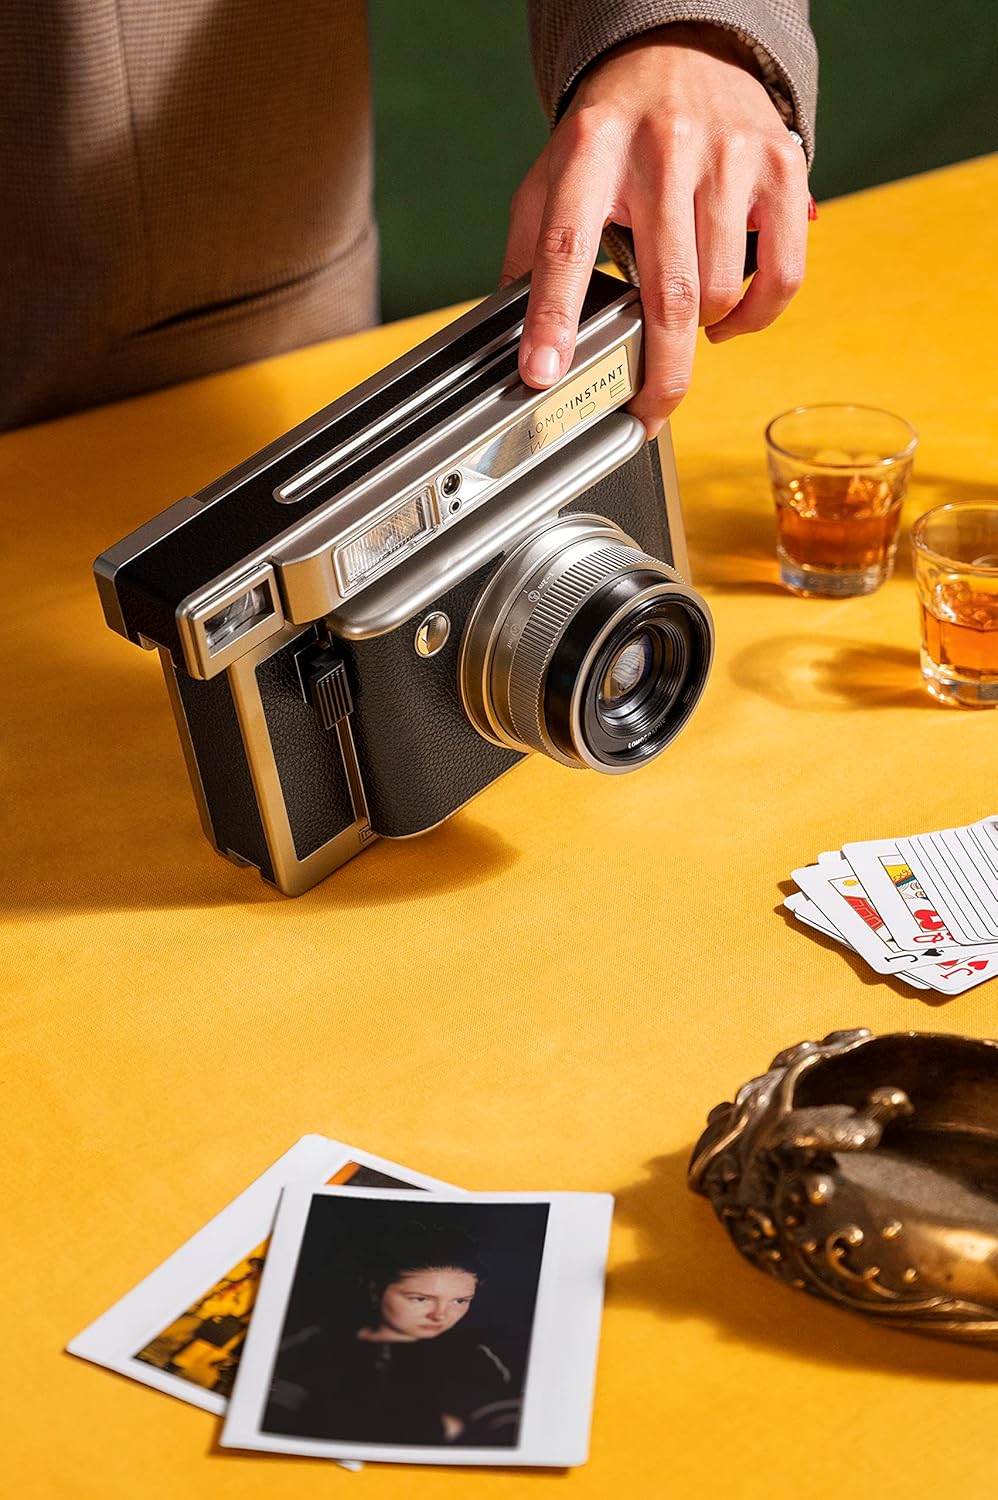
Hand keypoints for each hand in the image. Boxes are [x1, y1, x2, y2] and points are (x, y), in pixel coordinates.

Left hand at [501, 24, 809, 437]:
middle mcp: (663, 147)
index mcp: (593, 149)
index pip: (567, 245)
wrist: (683, 49)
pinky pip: (781, 274)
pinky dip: (755, 317)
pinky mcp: (781, 166)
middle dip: (657, 373)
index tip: (542, 375)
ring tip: (679, 324)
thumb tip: (512, 336)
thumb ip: (528, 249)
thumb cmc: (615, 128)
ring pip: (718, 292)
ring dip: (699, 333)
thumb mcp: (554, 171)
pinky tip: (727, 321)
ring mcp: (729, 155)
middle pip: (664, 293)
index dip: (553, 318)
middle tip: (645, 412)